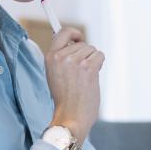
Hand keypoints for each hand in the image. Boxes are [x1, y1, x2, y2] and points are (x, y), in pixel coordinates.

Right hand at [44, 26, 103, 142]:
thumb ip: (62, 58)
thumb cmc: (65, 99)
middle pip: (82, 43)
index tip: (79, 37)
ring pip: (92, 50)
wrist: (71, 116)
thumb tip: (75, 41)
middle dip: (86, 55)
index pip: (63, 32)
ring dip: (93, 62)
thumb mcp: (55, 74)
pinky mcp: (88, 67)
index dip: (74, 33)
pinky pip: (100, 56)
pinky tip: (92, 78)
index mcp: (50, 57)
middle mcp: (61, 56)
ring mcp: (75, 61)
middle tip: (81, 74)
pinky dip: (99, 65)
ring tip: (84, 79)